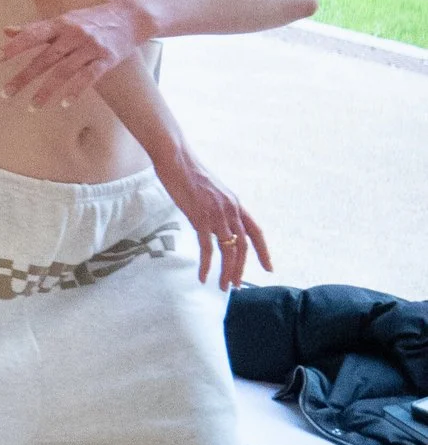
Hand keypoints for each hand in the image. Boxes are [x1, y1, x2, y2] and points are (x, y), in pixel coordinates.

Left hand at [0, 0, 149, 108]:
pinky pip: (89, 77)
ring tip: (31, 107)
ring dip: (46, 91)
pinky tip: (63, 104)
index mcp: (60, 23)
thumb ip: (36, 28)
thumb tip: (6, 31)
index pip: (32, 35)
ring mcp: (91, 47)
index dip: (13, 47)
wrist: (131, 16)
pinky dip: (75, 91)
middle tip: (5, 94)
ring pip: (64, 71)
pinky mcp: (107, 59)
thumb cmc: (91, 19)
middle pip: (44, 58)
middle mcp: (74, 34)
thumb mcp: (64, 19)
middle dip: (23, 77)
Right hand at [151, 143, 272, 287]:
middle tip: (236, 285)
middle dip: (241, 269)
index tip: (269, 268)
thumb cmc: (188, 172)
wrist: (176, 158)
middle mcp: (231, 210)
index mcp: (236, 204)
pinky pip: (207, 248)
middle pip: (243, 246)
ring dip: (227, 271)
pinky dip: (206, 265)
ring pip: (229, 250)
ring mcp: (217, 214)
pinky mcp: (200, 217)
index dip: (264, 252)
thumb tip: (212, 222)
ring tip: (222, 286)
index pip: (256, 232)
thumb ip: (216, 207)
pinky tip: (202, 276)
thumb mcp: (210, 191)